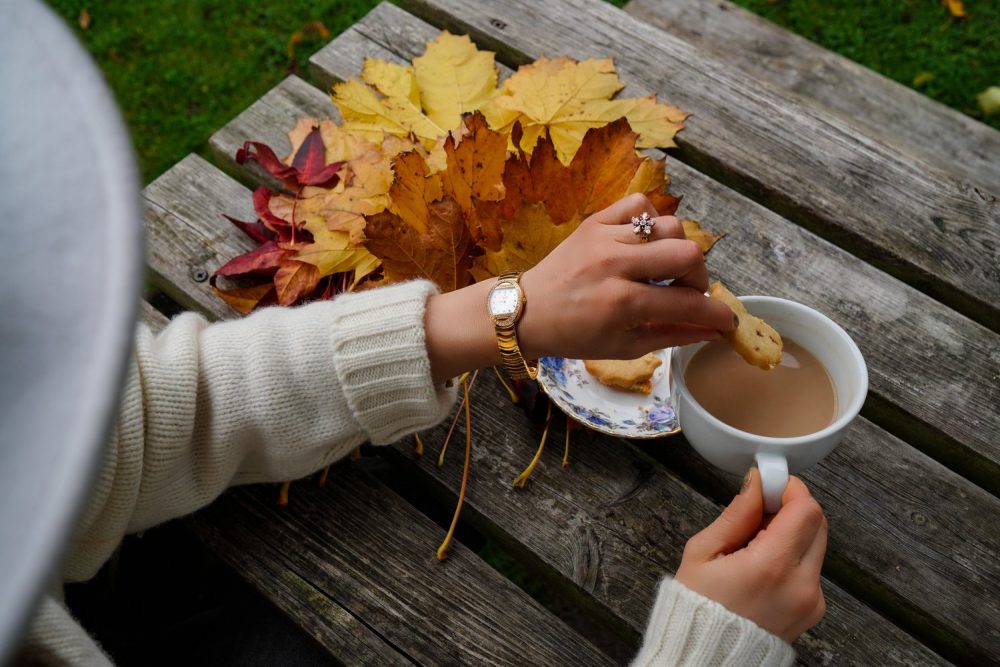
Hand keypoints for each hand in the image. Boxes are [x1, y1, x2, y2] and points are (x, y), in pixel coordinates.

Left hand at [424, 193, 734, 383]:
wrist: (527, 311)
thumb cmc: (575, 335)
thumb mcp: (624, 347)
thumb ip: (673, 335)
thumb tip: (713, 329)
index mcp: (622, 304)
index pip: (687, 303)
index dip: (715, 314)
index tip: (725, 320)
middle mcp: (615, 266)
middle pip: (687, 253)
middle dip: (699, 277)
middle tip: (687, 291)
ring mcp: (604, 238)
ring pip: (669, 226)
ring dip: (676, 250)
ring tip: (663, 269)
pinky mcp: (595, 221)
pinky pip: (639, 205)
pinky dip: (650, 221)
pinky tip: (644, 243)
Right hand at [675, 469, 827, 641]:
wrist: (707, 657)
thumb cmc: (698, 608)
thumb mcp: (703, 553)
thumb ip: (737, 515)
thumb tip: (756, 484)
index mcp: (771, 567)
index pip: (805, 509)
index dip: (789, 489)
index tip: (769, 484)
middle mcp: (800, 585)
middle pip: (817, 523)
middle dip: (791, 508)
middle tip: (759, 511)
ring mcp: (811, 600)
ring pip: (816, 544)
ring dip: (791, 533)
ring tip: (754, 544)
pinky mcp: (813, 610)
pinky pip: (811, 568)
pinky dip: (792, 557)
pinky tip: (762, 566)